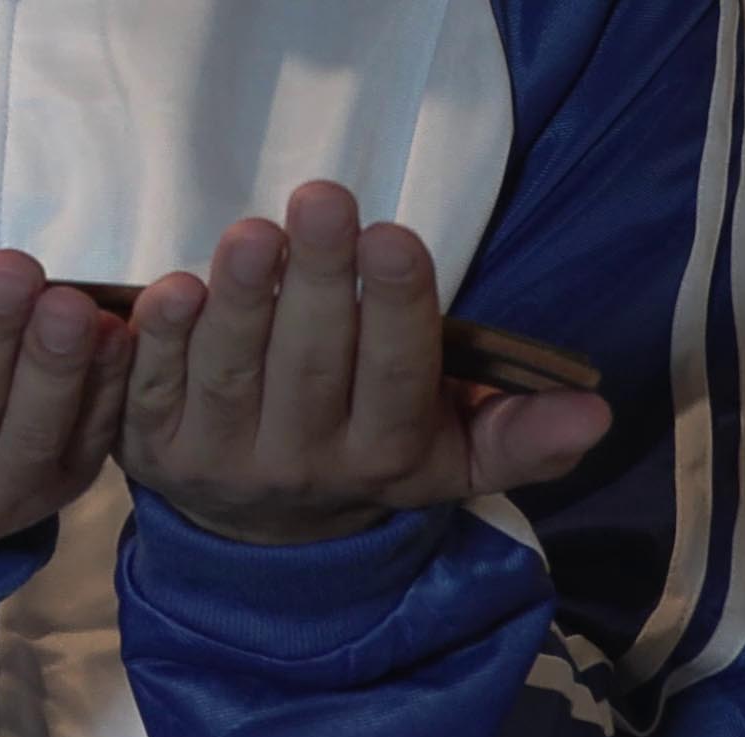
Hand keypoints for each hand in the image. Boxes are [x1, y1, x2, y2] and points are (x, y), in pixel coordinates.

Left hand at [118, 180, 612, 545]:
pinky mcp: (151, 449)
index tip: (395, 236)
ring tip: (250, 234)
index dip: (395, 310)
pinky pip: (148, 393)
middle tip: (320, 200)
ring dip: (238, 303)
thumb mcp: (449, 455)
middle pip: (310, 369)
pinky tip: (167, 289)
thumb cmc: (366, 447)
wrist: (258, 528)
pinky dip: (153, 345)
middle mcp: (302, 466)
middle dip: (316, 283)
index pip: (396, 380)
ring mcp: (221, 461)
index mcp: (383, 455)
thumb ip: (519, 436)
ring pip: (230, 377)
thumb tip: (596, 413)